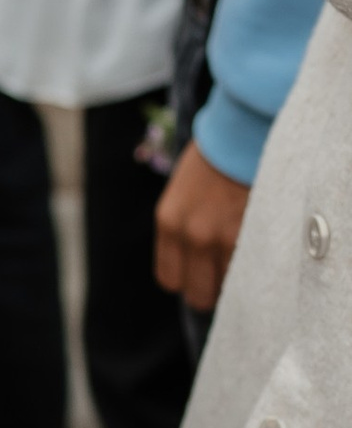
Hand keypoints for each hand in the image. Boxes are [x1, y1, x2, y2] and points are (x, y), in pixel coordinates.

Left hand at [154, 134, 251, 308]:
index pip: (169, 279)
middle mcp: (190, 235)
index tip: (201, 273)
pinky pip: (251, 272)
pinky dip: (256, 269)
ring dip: (237, 278)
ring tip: (245, 256)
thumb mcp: (183, 193)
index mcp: (169, 222)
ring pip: (228, 287)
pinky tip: (259, 251)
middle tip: (225, 274)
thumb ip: (184, 227)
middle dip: (211, 290)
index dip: (188, 280)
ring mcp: (221, 238)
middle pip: (197, 294)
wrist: (242, 133)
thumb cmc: (215, 158)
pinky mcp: (250, 235)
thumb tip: (193, 261)